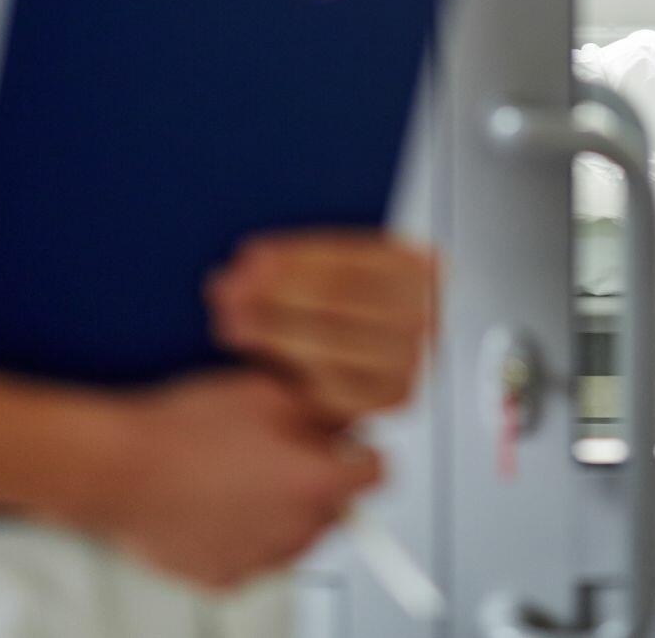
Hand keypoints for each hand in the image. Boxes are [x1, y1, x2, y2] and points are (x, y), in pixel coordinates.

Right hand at [71, 372, 380, 589]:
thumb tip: (352, 416)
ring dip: (285, 511)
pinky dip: (243, 535)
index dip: (361, 451)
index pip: (376, 474)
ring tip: (240, 476)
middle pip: (337, 509)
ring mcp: (259, 561)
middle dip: (320, 482)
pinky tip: (214, 503)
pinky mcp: (222, 579)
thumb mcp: (267, 393)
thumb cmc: (185, 427)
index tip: (345, 444)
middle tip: (280, 452)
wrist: (117, 468)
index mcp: (317, 484)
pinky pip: (252, 557)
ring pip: (296, 536)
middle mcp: (296, 532)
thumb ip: (324, 409)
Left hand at [207, 231, 436, 426]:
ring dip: (270, 330)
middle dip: (276, 294)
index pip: (351, 262)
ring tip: (229, 320)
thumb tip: (250, 264)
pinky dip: (289, 367)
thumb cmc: (341, 302)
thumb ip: (292, 264)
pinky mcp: (395, 398)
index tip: (250, 258)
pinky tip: (257, 352)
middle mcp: (427, 314)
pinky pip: (332, 386)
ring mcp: (414, 359)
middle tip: (226, 289)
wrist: (363, 349)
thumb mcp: (326, 269)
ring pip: (330, 342)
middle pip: (339, 300)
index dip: (296, 261)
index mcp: (423, 267)